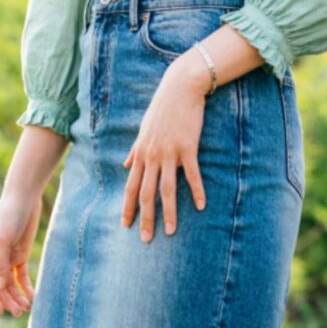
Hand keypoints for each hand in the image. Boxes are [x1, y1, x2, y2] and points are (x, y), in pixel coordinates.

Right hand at [0, 193, 42, 315]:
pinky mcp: (20, 255)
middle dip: (7, 300)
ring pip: (10, 284)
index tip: (1, 311)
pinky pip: (21, 276)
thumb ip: (1, 263)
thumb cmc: (9, 216)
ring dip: (17, 297)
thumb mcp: (3, 239)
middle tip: (19, 312)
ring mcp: (7, 258)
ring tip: (26, 308)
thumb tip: (1, 287)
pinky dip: (25, 287)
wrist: (25, 198)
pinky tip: (32, 295)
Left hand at [121, 56, 208, 242]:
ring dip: (169, 212)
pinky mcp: (188, 147)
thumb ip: (135, 149)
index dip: (127, 207)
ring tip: (170, 231)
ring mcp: (170, 152)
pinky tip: (201, 206)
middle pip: (146, 193)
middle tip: (145, 239)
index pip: (131, 185)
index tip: (125, 225)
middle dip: (145, 218)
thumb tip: (126, 164)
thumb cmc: (162, 108)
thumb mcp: (144, 129)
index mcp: (141, 152)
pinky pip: (192, 175)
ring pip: (167, 189)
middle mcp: (152, 155)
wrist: (180, 87)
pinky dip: (196, 191)